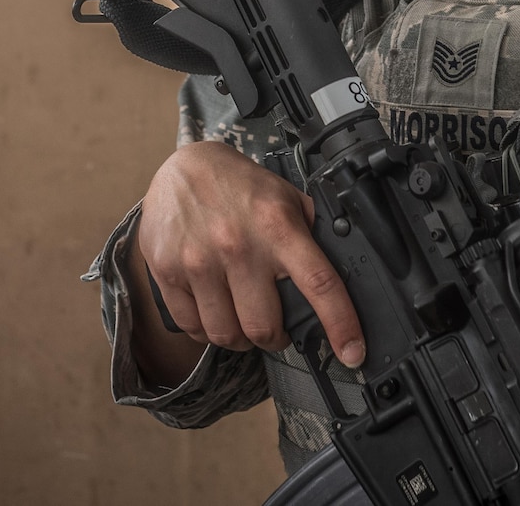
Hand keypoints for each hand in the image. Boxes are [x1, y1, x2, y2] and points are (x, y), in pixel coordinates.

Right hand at [129, 141, 363, 386]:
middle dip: (276, 337)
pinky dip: (207, 330)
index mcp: (277, 226)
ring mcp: (198, 261)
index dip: (341, 324)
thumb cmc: (239, 186)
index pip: (319, 282)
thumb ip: (311, 233)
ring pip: (227, 334)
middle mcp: (237, 245)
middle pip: (265, 327)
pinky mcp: (166, 271)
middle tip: (276, 328)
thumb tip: (343, 270)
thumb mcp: (285, 197)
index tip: (352, 352)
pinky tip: (214, 312)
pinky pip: (192, 327)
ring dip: (240, 338)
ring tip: (243, 320)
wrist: (182, 166)